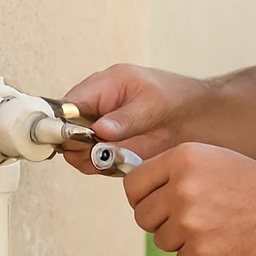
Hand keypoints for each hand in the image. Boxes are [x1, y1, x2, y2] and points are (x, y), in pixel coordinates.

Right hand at [60, 63, 200, 173]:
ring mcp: (99, 131)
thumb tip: (99, 129)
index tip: (71, 137)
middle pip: (66, 131)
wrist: (194, 115)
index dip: (61, 122)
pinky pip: (94, 163)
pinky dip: (103, 168)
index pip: (67, 104)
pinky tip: (121, 163)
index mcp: (101, 87)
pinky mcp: (108, 149)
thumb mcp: (152, 103)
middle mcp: (94, 110)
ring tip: (116, 157)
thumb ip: (126, 118)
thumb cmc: (173, 97)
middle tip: (99, 152)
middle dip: (77, 146)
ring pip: (77, 151)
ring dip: (91, 160)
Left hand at [126, 142, 255, 255]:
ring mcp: (192, 224)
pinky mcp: (203, 254)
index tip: (153, 202)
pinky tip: (224, 240)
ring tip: (215, 225)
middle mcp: (183, 189)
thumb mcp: (210, 160)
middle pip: (142, 217)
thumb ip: (171, 171)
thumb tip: (134, 193)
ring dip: (183, 239)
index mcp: (183, 159)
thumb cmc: (248, 184)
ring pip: (162, 241)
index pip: (133, 185)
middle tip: (190, 217)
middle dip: (161, 221)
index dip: (141, 197)